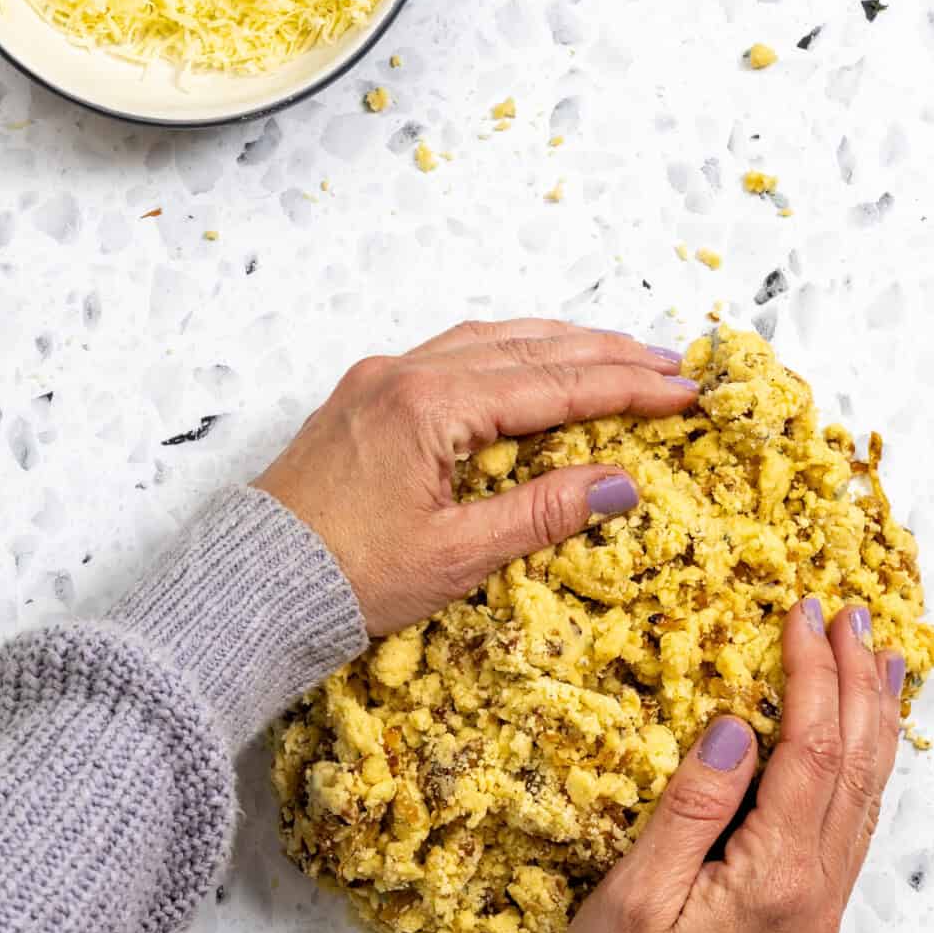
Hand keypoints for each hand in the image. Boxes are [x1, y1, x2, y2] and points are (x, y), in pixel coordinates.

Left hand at [253, 319, 697, 636]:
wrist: (248, 591)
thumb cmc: (346, 580)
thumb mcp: (455, 555)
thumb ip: (542, 513)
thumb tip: (621, 484)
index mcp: (429, 406)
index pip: (552, 386)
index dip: (625, 389)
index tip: (684, 391)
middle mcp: (402, 374)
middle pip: (525, 349)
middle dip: (603, 355)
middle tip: (669, 364)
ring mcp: (376, 381)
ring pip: (486, 342)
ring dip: (555, 345)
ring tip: (614, 354)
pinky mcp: (360, 401)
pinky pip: (449, 356)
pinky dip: (504, 355)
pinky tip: (527, 366)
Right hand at [546, 601, 906, 932]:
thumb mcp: (636, 893)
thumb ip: (693, 805)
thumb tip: (736, 724)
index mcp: (775, 880)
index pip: (809, 751)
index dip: (813, 675)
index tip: (804, 614)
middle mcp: (816, 895)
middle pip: (856, 769)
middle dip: (859, 684)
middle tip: (855, 616)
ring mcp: (819, 914)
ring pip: (865, 801)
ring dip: (873, 725)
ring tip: (881, 663)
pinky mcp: (808, 928)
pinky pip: (851, 831)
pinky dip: (860, 774)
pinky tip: (856, 751)